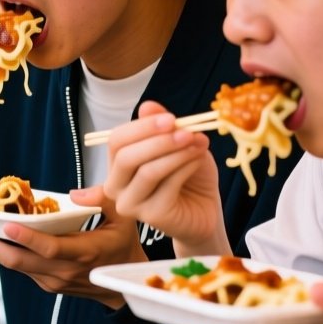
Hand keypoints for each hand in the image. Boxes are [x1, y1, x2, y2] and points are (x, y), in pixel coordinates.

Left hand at [0, 188, 146, 307]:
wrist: (121, 289)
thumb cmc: (123, 247)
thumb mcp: (125, 217)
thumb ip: (103, 199)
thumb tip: (75, 194)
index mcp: (84, 253)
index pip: (51, 248)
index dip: (28, 238)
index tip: (7, 225)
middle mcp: (64, 270)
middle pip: (20, 260)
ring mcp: (51, 280)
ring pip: (14, 265)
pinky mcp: (44, 283)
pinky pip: (19, 266)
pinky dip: (2, 252)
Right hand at [102, 101, 227, 254]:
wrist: (206, 211)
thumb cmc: (189, 176)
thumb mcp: (178, 144)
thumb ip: (162, 128)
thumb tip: (147, 106)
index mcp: (117, 165)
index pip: (116, 141)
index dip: (142, 127)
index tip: (171, 118)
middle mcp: (116, 186)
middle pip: (125, 157)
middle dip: (157, 140)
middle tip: (186, 131)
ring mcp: (131, 204)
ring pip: (147, 172)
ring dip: (175, 153)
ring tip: (198, 143)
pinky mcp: (152, 217)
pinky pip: (167, 186)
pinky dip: (186, 167)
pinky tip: (199, 159)